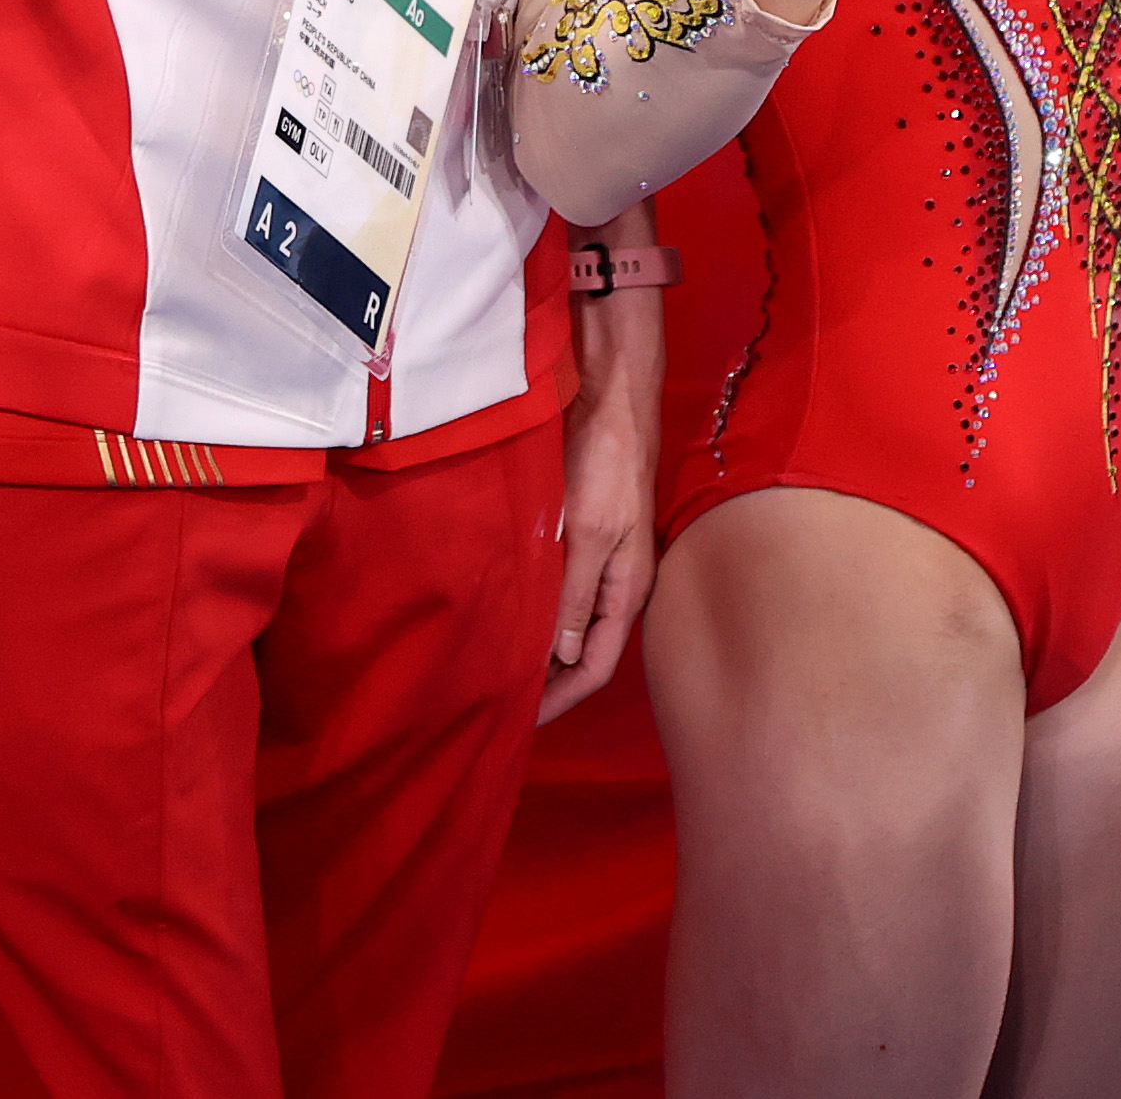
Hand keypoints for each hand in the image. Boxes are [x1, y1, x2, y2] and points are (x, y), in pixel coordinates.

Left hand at [541, 280, 662, 723]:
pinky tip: (502, 613)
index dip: (561, 701)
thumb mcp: (589, 534)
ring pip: (569, 623)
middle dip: (547, 683)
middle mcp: (616, 584)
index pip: (597, 667)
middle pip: (584, 652)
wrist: (611, 397)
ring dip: (538, 649)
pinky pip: (558, 590)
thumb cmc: (605, 464)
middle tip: (498, 704)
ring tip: (494, 669)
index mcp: (626, 591)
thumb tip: (562, 658)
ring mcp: (601, 560)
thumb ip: (574, 596)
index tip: (520, 723)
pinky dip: (533, 611)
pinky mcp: (583, 536)